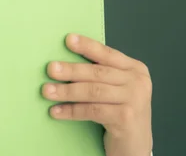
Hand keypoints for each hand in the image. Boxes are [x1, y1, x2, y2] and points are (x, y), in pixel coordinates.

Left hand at [43, 34, 152, 155]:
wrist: (136, 145)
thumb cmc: (120, 112)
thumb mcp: (116, 88)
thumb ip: (100, 73)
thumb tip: (65, 61)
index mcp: (135, 69)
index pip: (107, 54)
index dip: (87, 46)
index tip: (68, 40)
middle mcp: (138, 82)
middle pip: (98, 73)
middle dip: (71, 70)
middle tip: (50, 69)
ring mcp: (135, 100)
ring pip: (93, 91)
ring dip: (66, 91)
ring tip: (47, 91)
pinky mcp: (126, 118)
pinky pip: (92, 110)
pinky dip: (71, 110)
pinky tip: (56, 111)